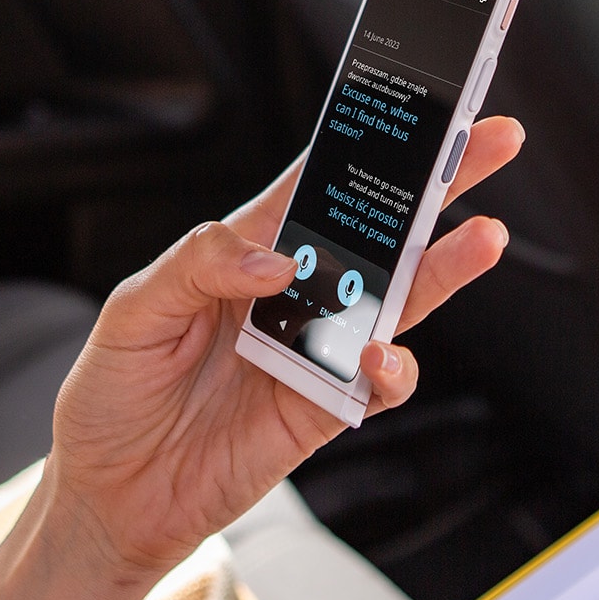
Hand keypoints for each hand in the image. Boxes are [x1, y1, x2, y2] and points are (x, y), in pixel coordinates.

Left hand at [0, 117, 525, 599]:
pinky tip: (379, 353)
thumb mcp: (134, 310)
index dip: (362, 139)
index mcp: (247, 251)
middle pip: (379, 227)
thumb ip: (201, 264)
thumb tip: (277, 260)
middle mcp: (293, 293)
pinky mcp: (324, 407)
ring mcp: (315, 348)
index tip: (409, 101)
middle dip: (439, 182)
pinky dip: (393, 368)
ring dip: (444, 265)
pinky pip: (381, 383)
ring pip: (399, 297)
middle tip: (491, 138)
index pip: (314, 180)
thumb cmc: (112, 395)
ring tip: (484, 234)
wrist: (107, 498)